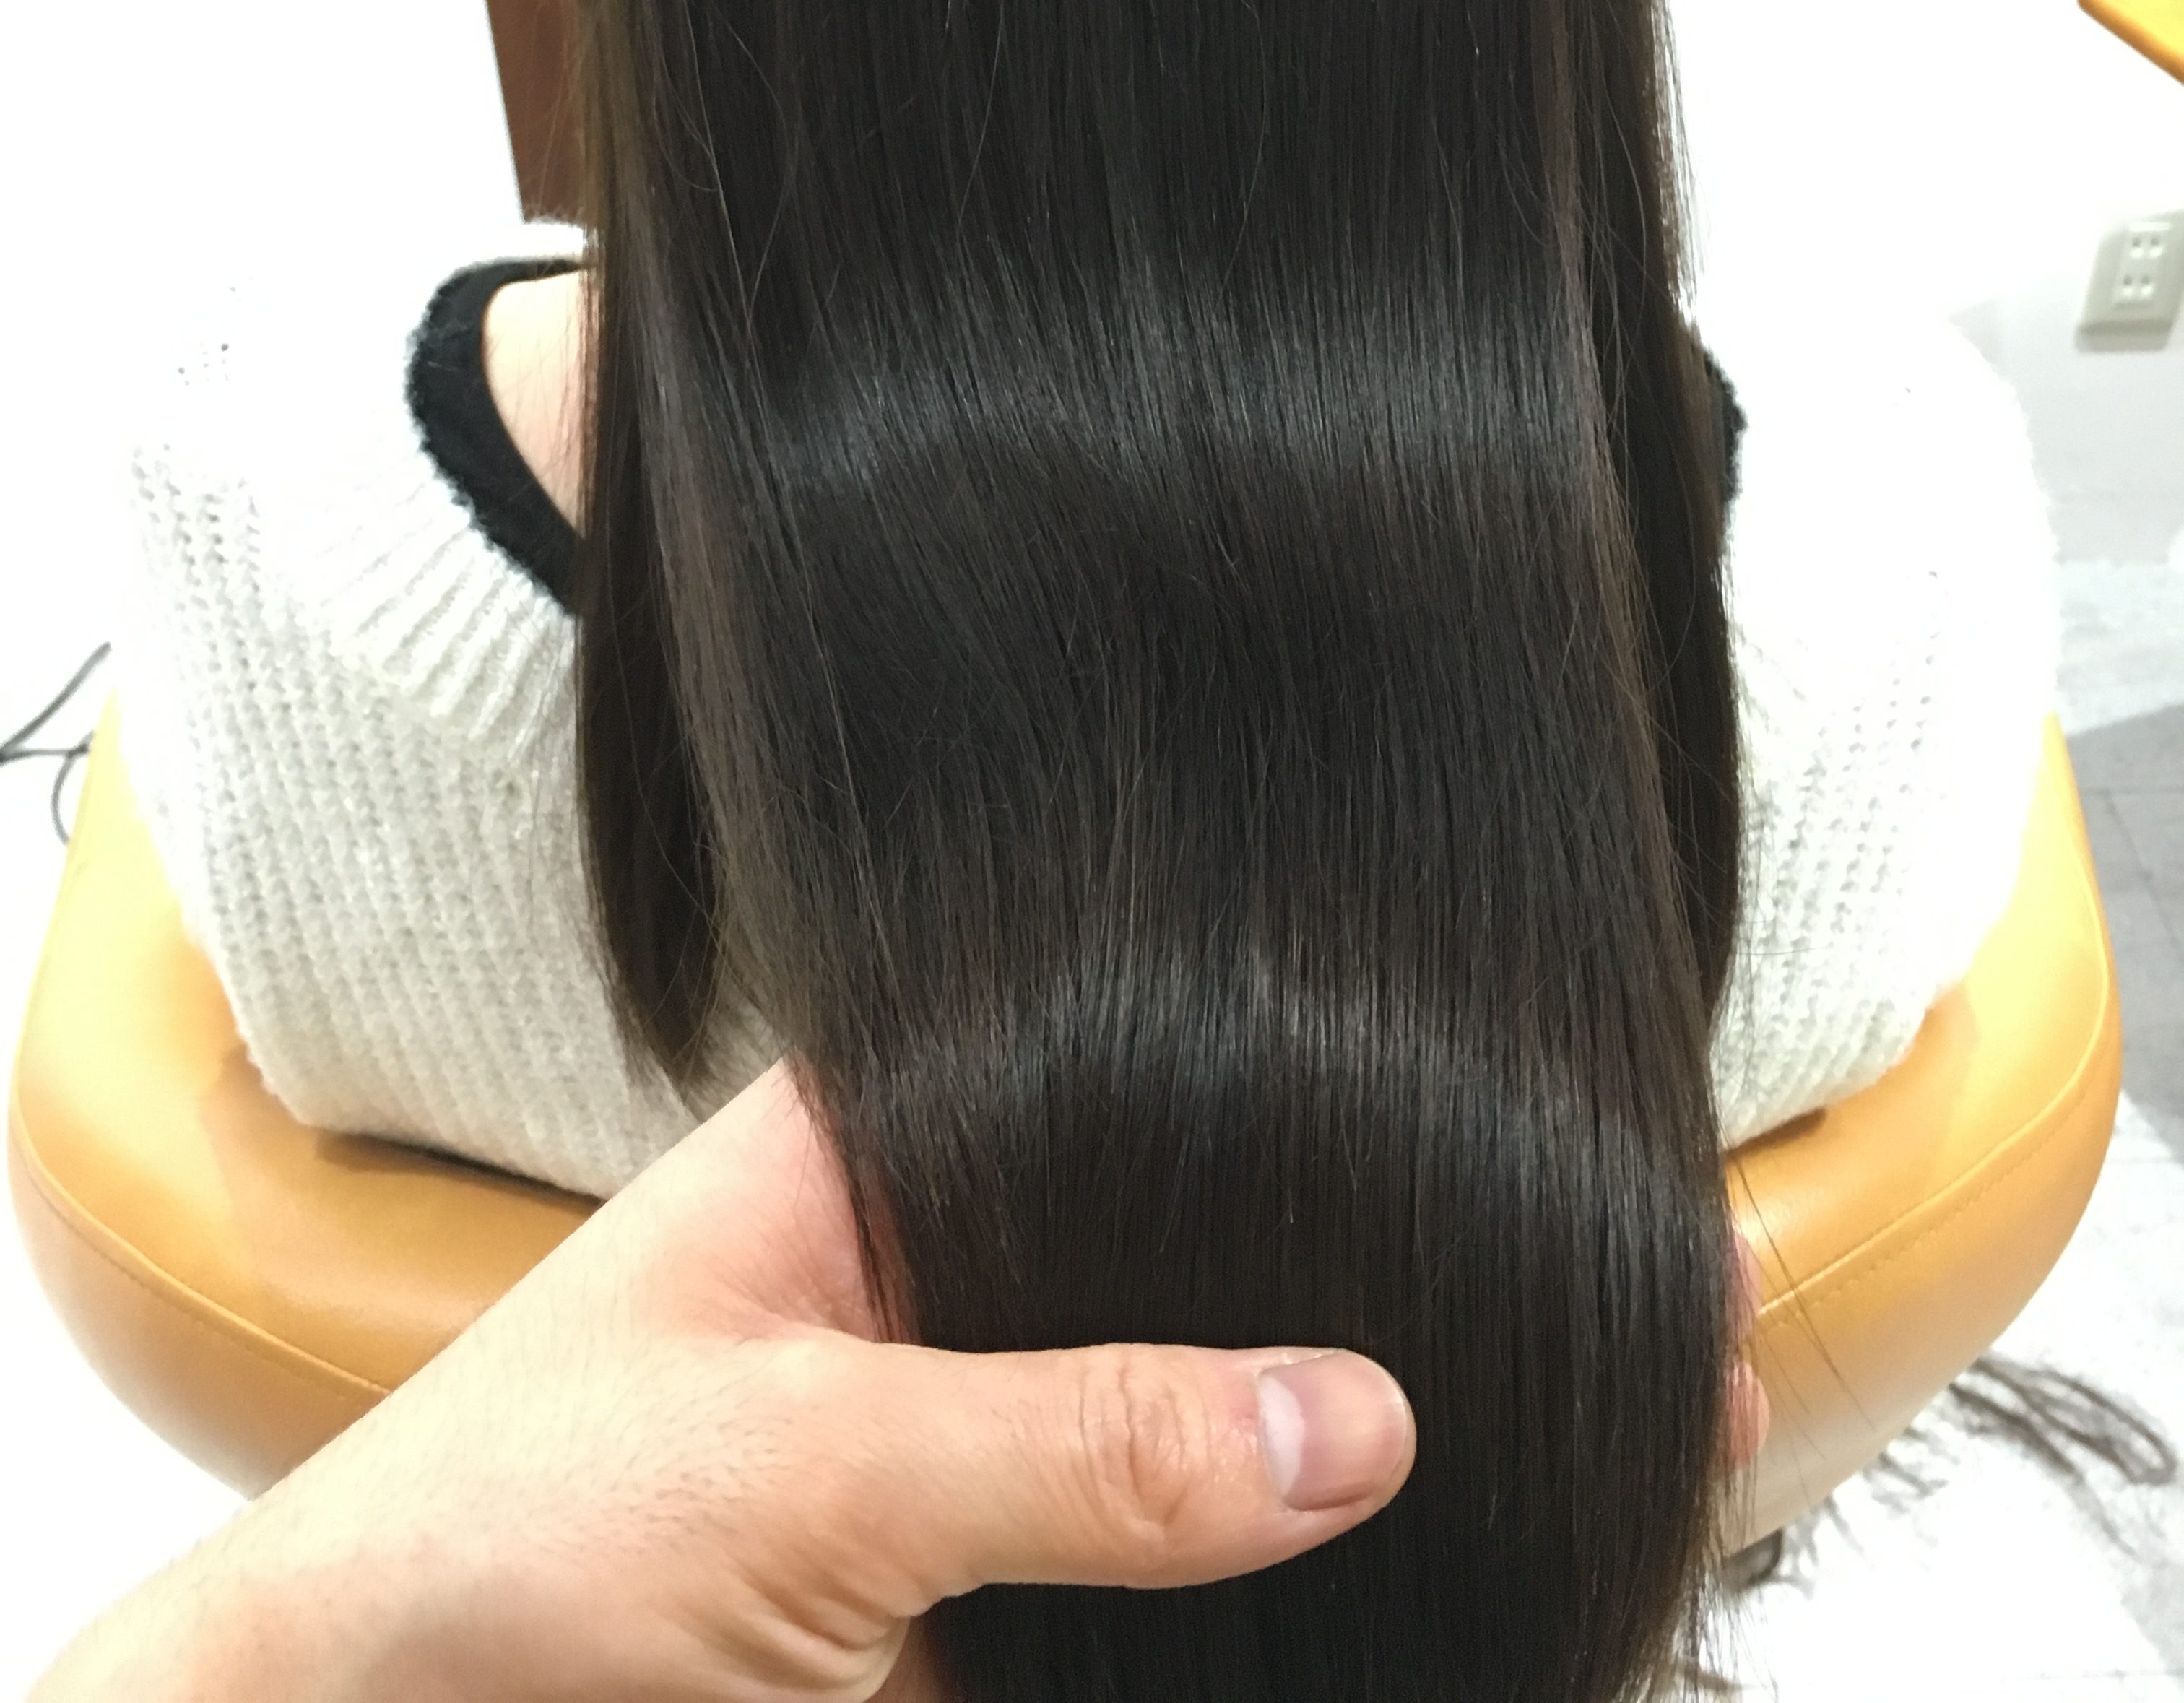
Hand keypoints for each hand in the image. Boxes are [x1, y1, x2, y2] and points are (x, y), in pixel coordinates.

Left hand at [34, 1065, 1417, 1702]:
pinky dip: (1229, 1589)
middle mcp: (934, 1264)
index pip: (1126, 1068)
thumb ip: (1075, 1442)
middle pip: (1173, 1257)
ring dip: (1286, 1460)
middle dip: (1311, 1299)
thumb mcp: (805, 1469)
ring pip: (1173, 1426)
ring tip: (1496, 1425)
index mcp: (879, 1141)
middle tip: (1516, 1294)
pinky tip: (1358, 1572)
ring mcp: (957, 1430)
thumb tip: (1349, 1420)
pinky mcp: (965, 1586)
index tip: (1465, 1124)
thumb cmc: (501, 1540)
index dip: (1284, 1095)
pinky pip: (1139, 1573)